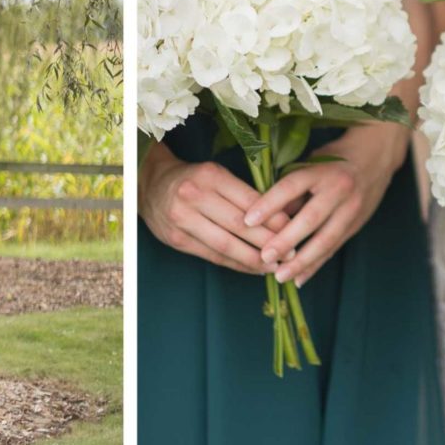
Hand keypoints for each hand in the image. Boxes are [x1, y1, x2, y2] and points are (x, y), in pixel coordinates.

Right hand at [140, 146, 288, 274]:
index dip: (274, 219)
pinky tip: (252, 268)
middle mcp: (194, 196)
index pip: (249, 201)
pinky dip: (235, 265)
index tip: (294, 230)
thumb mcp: (216, 175)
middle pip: (239, 225)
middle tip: (291, 253)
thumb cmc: (193, 180)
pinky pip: (213, 256)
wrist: (150, 185)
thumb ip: (243, 194)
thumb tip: (283, 215)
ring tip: (274, 266)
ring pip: (226, 245)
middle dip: (268, 242)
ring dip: (254, 259)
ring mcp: (183, 220)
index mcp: (210, 175)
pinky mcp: (177, 240)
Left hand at [244, 124, 406, 285]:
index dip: (269, 204)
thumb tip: (266, 215)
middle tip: (265, 257)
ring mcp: (351, 210)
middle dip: (286, 240)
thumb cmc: (333, 159)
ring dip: (302, 262)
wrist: (376, 157)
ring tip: (281, 276)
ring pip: (325, 240)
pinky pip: (333, 249)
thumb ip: (291, 189)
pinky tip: (299, 279)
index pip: (292, 186)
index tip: (248, 220)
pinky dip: (315, 265)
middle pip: (310, 219)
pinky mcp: (356, 225)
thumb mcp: (310, 164)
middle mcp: (339, 190)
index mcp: (322, 170)